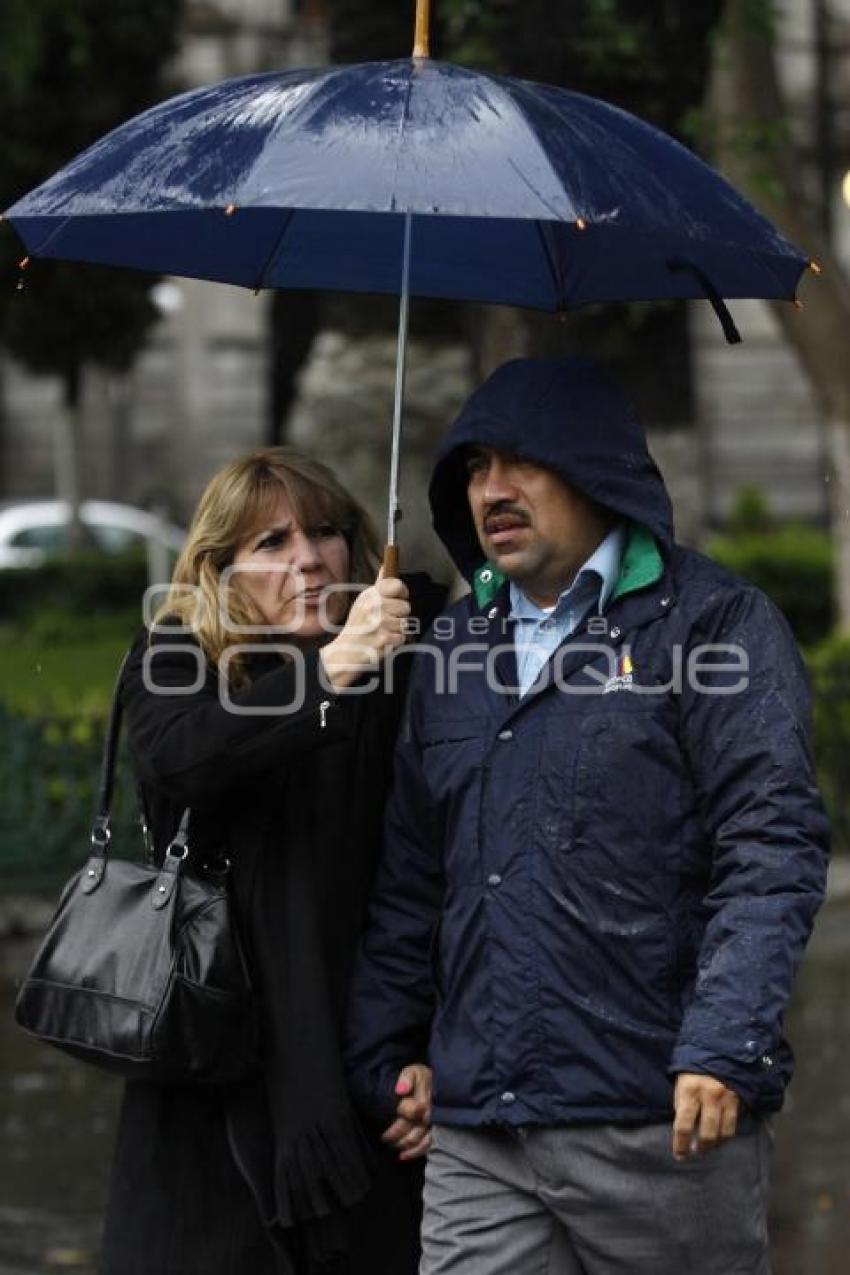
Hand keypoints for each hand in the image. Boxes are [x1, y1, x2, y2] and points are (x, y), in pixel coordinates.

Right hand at [320, 570, 409, 688]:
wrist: (345, 652)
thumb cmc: (358, 626)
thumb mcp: (364, 601)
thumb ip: (379, 585)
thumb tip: (386, 565)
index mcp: (370, 595)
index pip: (397, 585)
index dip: (402, 592)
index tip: (398, 598)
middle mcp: (373, 606)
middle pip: (406, 606)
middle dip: (400, 616)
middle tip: (386, 622)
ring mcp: (378, 623)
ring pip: (405, 623)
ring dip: (397, 630)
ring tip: (383, 632)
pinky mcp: (384, 639)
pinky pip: (402, 638)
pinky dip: (395, 642)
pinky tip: (383, 642)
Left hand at [381, 1063, 432, 1161]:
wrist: (436, 1081)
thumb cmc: (420, 1078)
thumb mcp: (413, 1071)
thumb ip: (406, 1079)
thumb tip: (400, 1090)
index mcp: (424, 1099)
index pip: (409, 1115)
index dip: (396, 1124)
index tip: (383, 1126)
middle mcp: (431, 1114)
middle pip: (412, 1130)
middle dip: (396, 1136)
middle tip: (384, 1137)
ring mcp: (435, 1123)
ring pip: (419, 1140)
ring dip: (404, 1145)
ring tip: (392, 1144)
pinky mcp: (437, 1130)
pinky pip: (427, 1144)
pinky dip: (415, 1152)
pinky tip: (403, 1156)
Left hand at [672, 1072, 740, 1159]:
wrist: (720, 1048)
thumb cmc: (694, 1065)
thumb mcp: (681, 1080)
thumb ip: (682, 1102)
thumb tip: (684, 1124)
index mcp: (689, 1091)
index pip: (683, 1125)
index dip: (680, 1144)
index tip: (679, 1156)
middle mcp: (708, 1097)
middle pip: (706, 1133)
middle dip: (701, 1147)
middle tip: (695, 1151)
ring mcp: (725, 1099)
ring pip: (722, 1133)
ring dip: (715, 1144)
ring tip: (709, 1146)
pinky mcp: (738, 1100)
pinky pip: (733, 1125)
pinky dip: (726, 1134)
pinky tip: (721, 1135)